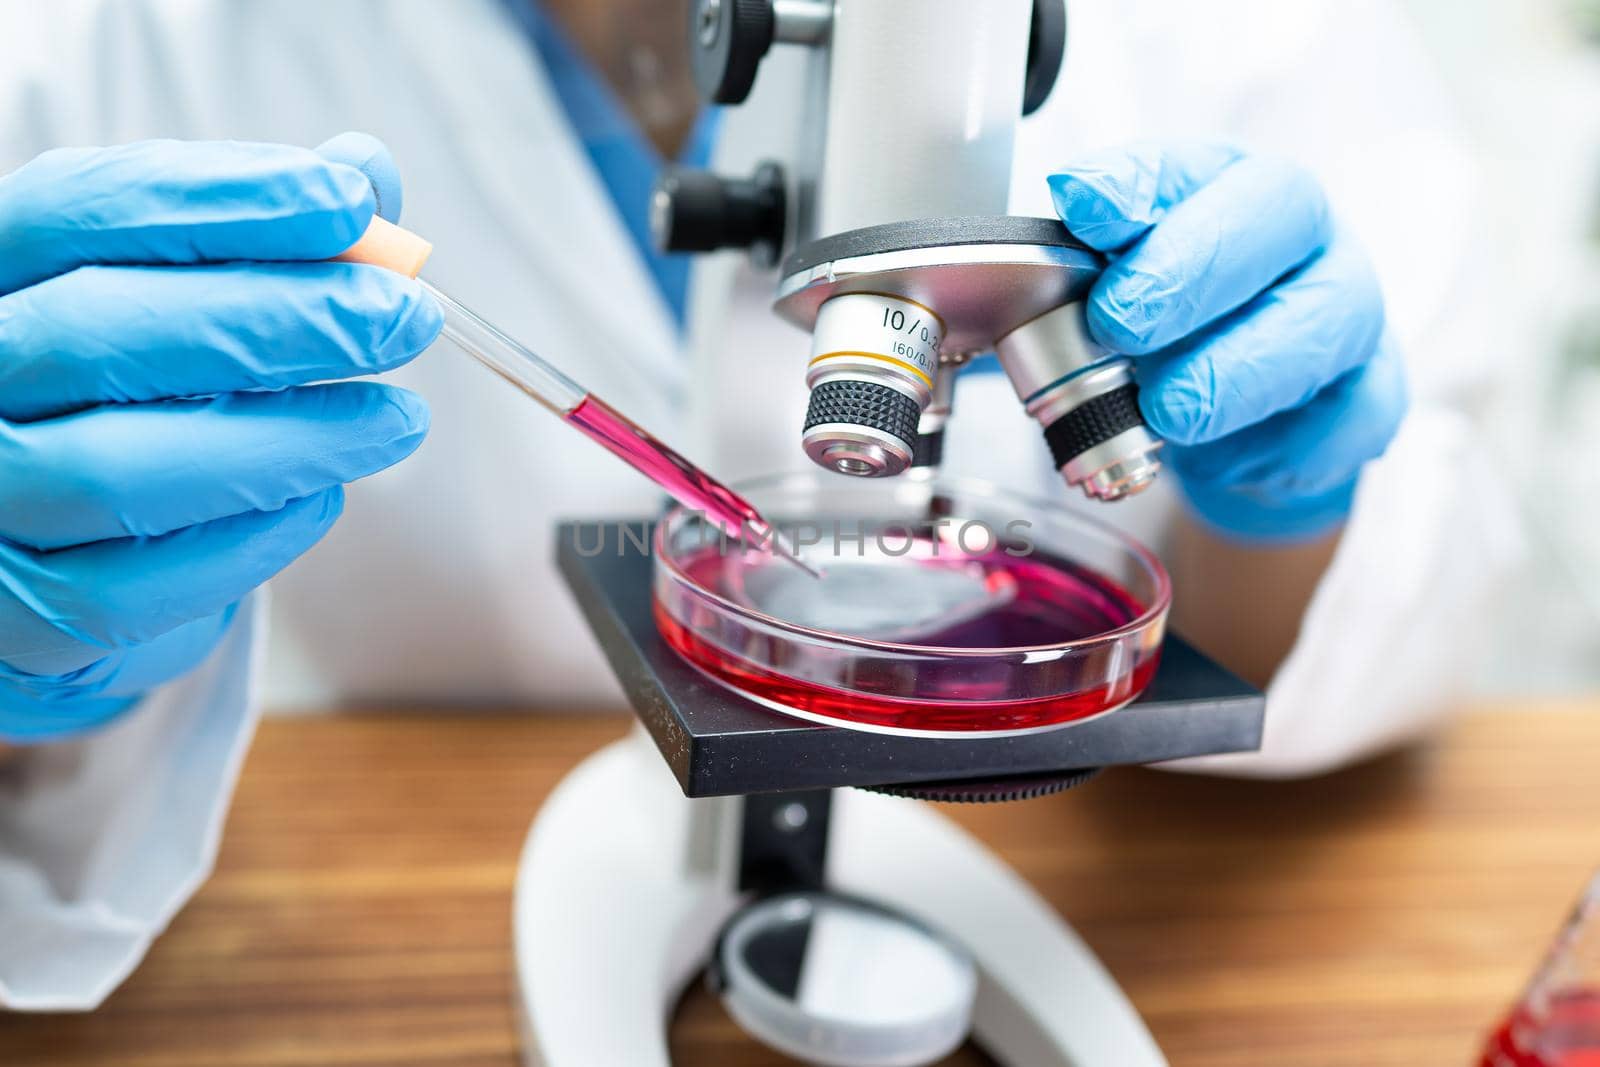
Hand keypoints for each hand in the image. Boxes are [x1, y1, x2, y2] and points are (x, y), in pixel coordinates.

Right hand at [0, 135, 440, 741]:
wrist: (58, 551)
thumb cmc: (132, 398)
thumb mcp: (182, 298)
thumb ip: (262, 236)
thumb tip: (365, 167)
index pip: (83, 208)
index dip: (223, 200)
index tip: (353, 202)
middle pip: (100, 333)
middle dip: (277, 321)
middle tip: (405, 317)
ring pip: (116, 471)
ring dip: (288, 440)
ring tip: (397, 420)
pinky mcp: (22, 620)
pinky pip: (133, 587)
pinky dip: (250, 539)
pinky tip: (324, 497)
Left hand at [1048, 142, 1406, 541]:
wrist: (1231, 420)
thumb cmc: (1166, 336)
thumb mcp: (1107, 293)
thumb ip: (1080, 265)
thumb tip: (1056, 237)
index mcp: (1223, 185)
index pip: (1189, 162)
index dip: (1134, 185)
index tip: (1081, 211)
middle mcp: (1300, 232)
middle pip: (1282, 212)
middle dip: (1190, 271)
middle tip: (1117, 323)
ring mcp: (1348, 308)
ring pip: (1330, 317)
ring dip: (1236, 370)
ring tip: (1165, 410)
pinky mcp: (1371, 392)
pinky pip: (1348, 415)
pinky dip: (1282, 445)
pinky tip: (1218, 458)